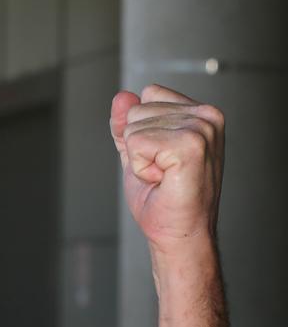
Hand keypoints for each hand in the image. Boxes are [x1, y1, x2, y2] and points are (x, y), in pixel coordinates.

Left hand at [110, 84, 223, 250]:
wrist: (179, 232)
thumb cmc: (164, 199)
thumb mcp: (137, 153)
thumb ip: (127, 124)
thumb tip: (121, 97)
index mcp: (200, 113)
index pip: (149, 94)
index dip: (142, 130)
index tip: (161, 157)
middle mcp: (206, 116)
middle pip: (137, 110)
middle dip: (138, 147)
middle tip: (162, 172)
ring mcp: (201, 128)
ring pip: (134, 127)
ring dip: (140, 160)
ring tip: (164, 176)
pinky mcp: (191, 145)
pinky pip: (137, 143)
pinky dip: (141, 168)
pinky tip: (163, 179)